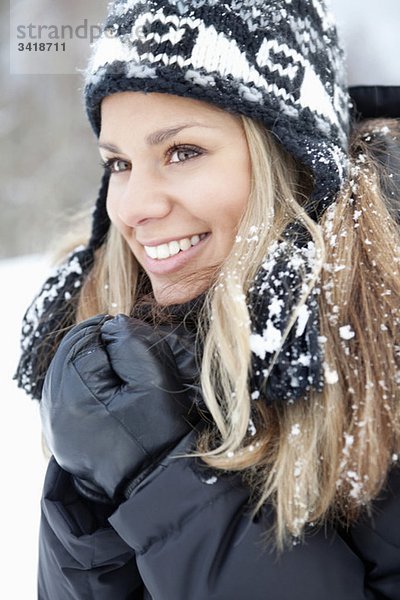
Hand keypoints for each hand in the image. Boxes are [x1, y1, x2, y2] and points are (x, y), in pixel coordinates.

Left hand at [41, 314, 199, 502]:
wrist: (155, 486)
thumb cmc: (159, 435)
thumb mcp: (154, 380)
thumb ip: (131, 342)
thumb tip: (113, 325)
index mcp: (74, 394)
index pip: (83, 340)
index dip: (109, 332)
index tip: (133, 337)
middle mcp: (54, 411)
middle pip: (67, 354)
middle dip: (95, 346)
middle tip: (125, 349)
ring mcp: (54, 427)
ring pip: (63, 373)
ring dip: (87, 363)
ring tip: (117, 368)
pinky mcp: (61, 437)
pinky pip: (64, 395)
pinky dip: (82, 383)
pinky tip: (105, 389)